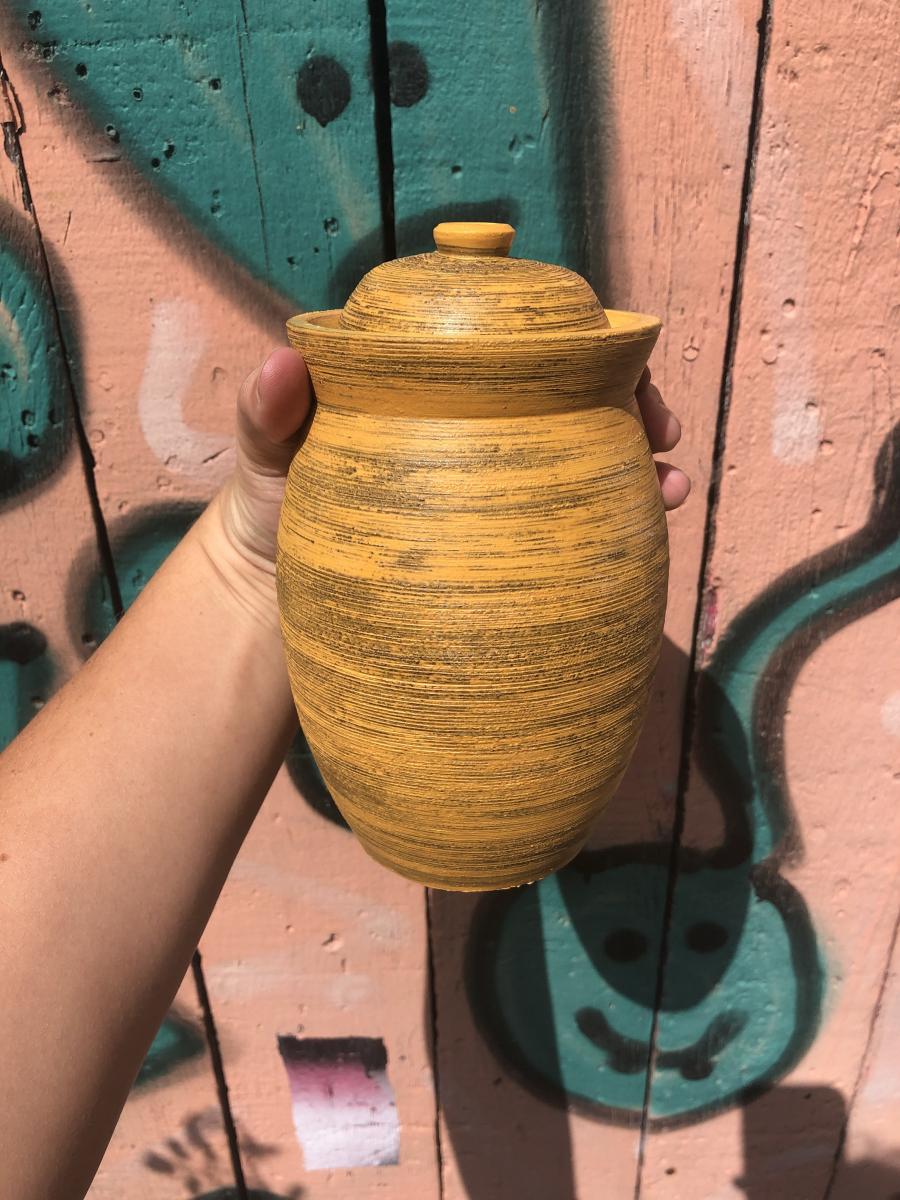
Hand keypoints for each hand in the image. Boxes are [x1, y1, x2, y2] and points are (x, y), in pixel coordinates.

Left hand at [200, 352, 689, 630]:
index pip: (518, 344)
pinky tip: (654, 525)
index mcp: (435, 384)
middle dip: (630, 401)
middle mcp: (475, 424)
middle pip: (571, 394)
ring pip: (586, 452)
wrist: (275, 601)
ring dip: (640, 459)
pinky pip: (574, 519)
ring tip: (674, 484)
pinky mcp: (506, 541)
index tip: (615, 369)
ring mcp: (495, 482)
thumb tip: (284, 361)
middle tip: (660, 433)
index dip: (579, 345)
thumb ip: (271, 416)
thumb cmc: (272, 511)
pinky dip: (620, 515)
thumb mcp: (269, 461)